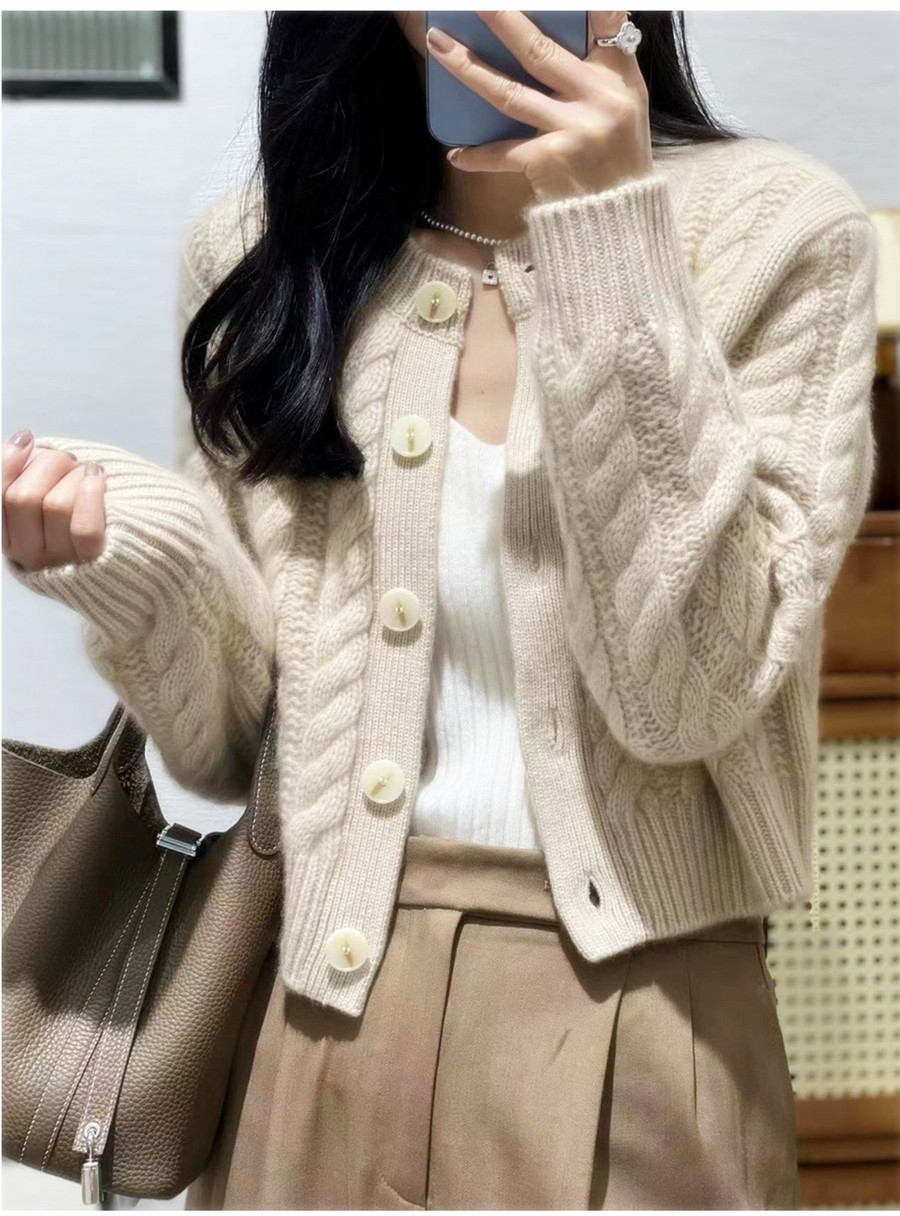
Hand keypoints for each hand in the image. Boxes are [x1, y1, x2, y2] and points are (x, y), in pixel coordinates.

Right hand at [2, 430, 106, 570]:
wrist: (130, 551)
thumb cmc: (83, 514)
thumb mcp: (48, 493)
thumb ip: (29, 473)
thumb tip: (22, 441)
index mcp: (10, 538)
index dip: (9, 461)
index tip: (27, 439)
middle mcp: (30, 555)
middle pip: (23, 498)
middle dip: (48, 464)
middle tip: (69, 460)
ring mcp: (62, 562)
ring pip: (56, 506)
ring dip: (75, 475)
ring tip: (89, 472)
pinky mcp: (95, 562)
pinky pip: (85, 528)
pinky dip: (91, 494)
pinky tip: (98, 478)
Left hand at [424, 10, 653, 202]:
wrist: (621, 221)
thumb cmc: (618, 160)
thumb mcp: (626, 107)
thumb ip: (599, 69)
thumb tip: (555, 35)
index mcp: (619, 78)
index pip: (605, 19)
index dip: (579, 2)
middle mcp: (598, 99)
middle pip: (538, 50)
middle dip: (500, 18)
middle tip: (472, 0)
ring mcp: (573, 130)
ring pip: (510, 92)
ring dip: (469, 68)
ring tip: (439, 45)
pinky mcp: (549, 162)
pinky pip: (503, 153)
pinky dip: (478, 155)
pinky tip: (456, 154)